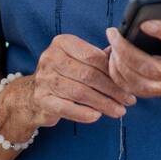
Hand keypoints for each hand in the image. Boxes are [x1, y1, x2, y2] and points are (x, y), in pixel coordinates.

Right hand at [19, 34, 135, 127]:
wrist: (32, 94)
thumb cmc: (63, 75)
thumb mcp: (78, 60)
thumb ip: (99, 58)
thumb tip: (125, 57)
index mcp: (62, 43)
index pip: (93, 56)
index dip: (113, 71)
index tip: (129, 84)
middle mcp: (50, 58)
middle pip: (88, 75)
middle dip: (112, 89)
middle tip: (128, 100)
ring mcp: (44, 79)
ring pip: (80, 92)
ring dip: (103, 103)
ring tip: (119, 110)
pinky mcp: (41, 99)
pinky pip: (66, 107)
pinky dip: (83, 113)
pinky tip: (97, 116)